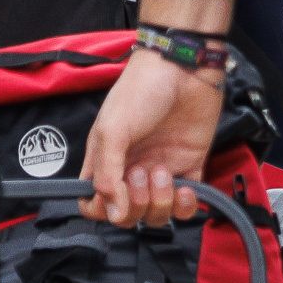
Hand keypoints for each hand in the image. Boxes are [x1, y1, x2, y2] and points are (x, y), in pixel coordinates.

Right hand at [82, 50, 222, 225]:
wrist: (184, 68)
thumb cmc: (142, 89)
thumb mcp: (112, 129)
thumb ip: (106, 173)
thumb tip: (112, 209)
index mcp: (105, 160)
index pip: (93, 202)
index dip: (103, 210)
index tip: (114, 197)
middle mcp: (130, 169)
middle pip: (127, 214)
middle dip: (136, 204)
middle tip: (140, 173)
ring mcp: (160, 170)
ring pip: (157, 214)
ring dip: (161, 201)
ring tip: (164, 171)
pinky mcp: (188, 167)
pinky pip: (186, 206)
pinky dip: (187, 205)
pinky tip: (186, 188)